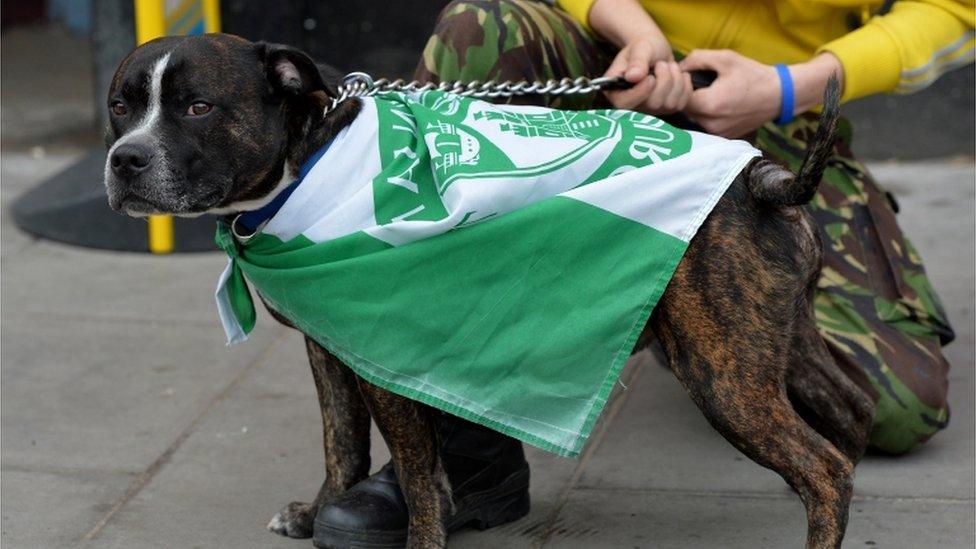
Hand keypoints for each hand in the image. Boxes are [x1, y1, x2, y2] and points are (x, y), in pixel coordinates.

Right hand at [602, 39, 693, 114]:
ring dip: (675, 80)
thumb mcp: (639, 48)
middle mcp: (632, 106)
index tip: (650, 78)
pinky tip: (679, 75)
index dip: (640, 93)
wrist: (656, 52)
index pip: (625, 104)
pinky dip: (685, 86)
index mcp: (617, 92)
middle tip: (662, 64)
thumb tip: (633, 76)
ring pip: (669, 104)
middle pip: (652, 104)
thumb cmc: (644, 48)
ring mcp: (651, 110)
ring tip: (669, 66)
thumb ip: (637, 61)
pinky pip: (681, 103)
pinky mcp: (667, 110)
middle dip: (663, 80)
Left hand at [679, 50, 844, 137]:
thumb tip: (677, 67)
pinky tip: (718, 103)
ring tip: (708, 92)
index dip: (678, 86)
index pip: (677, 99)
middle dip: (685, 96)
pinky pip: (705, 126)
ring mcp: (717, 134)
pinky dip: (706, 115)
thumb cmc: (752, 74)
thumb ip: (696, 59)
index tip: (688, 77)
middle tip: (696, 84)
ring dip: (696, 106)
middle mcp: (711, 124)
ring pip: (693, 119)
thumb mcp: (725, 58)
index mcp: (710, 105)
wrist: (779, 95)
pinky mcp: (724, 138)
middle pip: (684, 111)